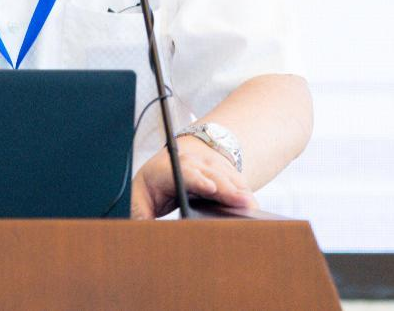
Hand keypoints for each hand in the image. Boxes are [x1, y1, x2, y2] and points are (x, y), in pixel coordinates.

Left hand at [130, 135, 256, 218]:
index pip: (185, 173)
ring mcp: (209, 164)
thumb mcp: (139, 197)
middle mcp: (190, 163)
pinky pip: (238, 181)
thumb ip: (139, 214)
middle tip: (243, 203)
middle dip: (227, 189)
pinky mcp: (224, 170)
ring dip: (241, 191)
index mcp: (167, 169)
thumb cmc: (154, 184)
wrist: (171, 162)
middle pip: (212, 175)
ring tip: (253, 207)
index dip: (198, 180)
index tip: (210, 188)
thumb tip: (142, 232)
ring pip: (228, 176)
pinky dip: (246, 192)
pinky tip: (254, 206)